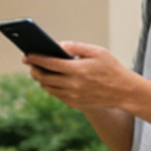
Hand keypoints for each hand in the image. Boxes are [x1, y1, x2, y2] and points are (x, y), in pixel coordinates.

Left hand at [26, 42, 146, 112]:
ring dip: (41, 79)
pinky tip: (50, 80)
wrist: (124, 92)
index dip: (35, 59)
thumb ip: (76, 47)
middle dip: (34, 70)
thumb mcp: (97, 52)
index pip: (49, 63)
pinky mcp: (74, 104)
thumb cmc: (111, 68)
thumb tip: (58, 45)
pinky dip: (51, 87)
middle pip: (44, 78)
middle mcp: (73, 85)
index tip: (26, 55)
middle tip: (29, 63)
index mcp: (77, 70)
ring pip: (48, 88)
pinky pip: (57, 95)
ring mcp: (73, 97)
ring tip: (38, 71)